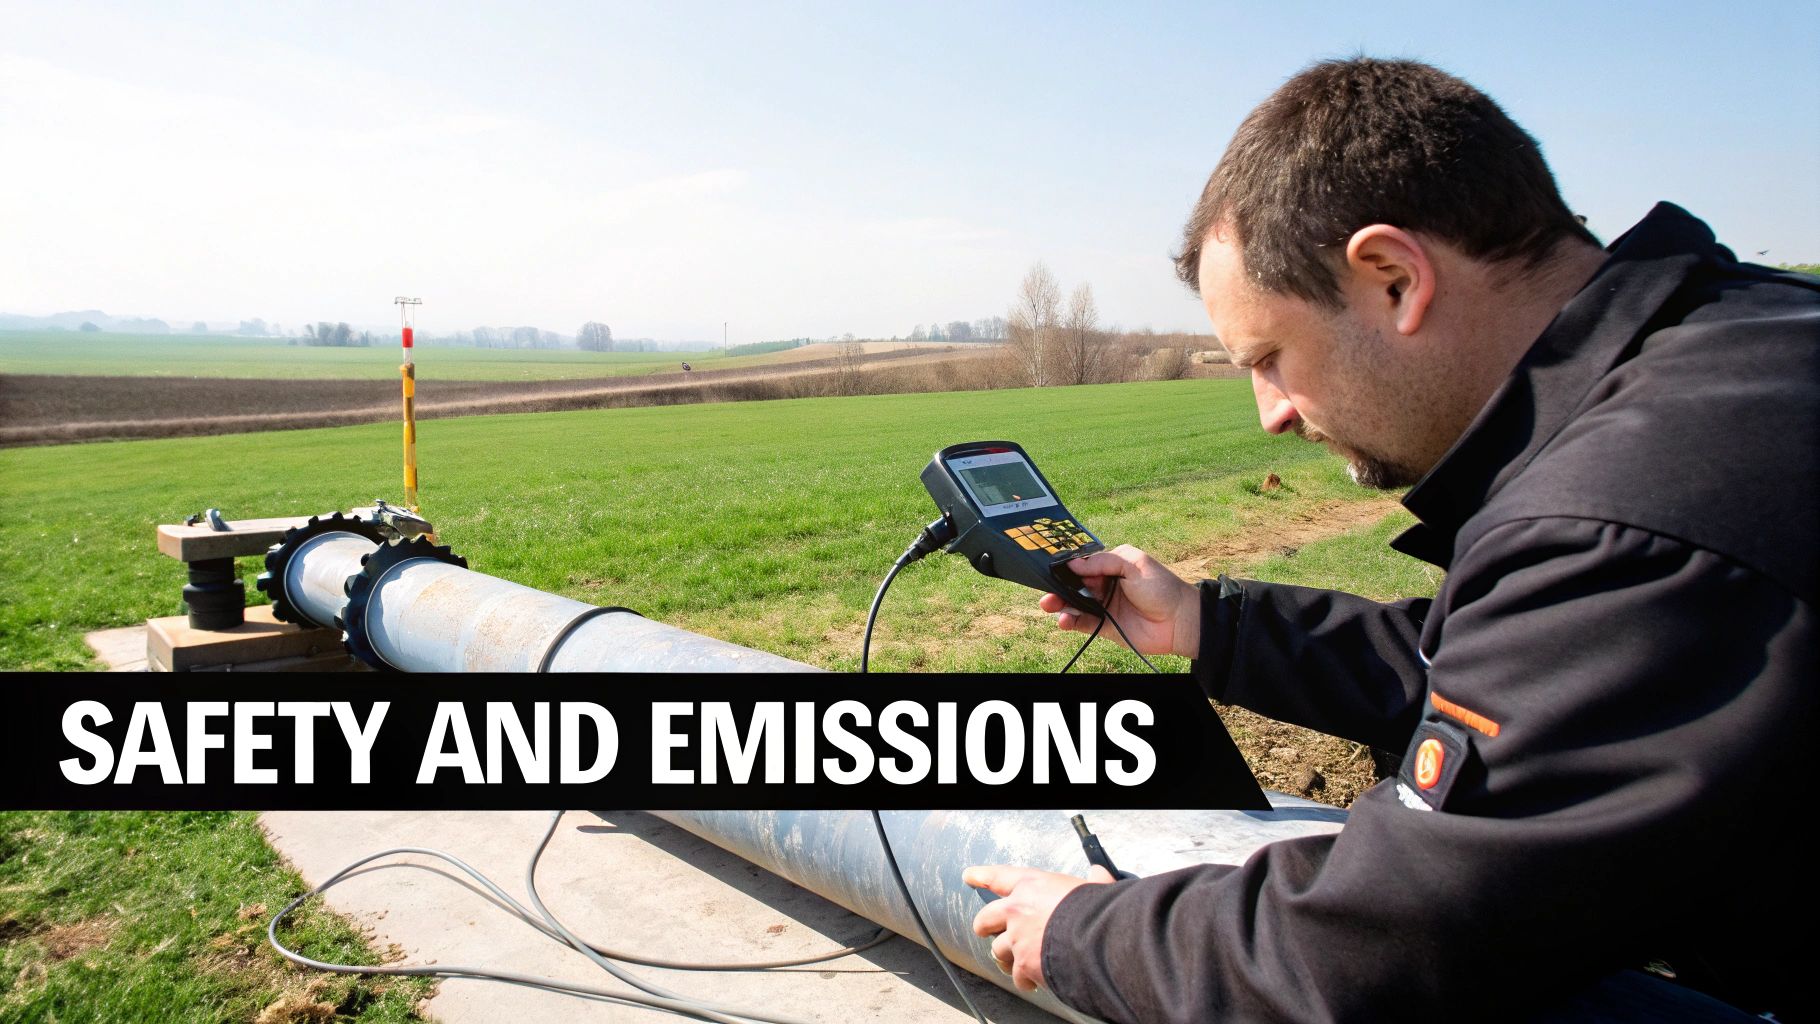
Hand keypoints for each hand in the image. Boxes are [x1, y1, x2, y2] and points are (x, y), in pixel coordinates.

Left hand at [964, 864, 1116, 991]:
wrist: (1096, 939)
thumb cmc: (1095, 910)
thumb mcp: (1094, 887)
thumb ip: (1093, 880)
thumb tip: (1100, 872)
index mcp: (1032, 886)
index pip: (1000, 877)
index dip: (982, 875)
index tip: (969, 876)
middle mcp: (1017, 911)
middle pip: (986, 918)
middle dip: (984, 925)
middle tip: (984, 930)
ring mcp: (1017, 939)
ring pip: (998, 950)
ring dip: (1006, 957)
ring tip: (1017, 961)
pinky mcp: (1024, 965)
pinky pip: (1017, 976)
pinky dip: (1024, 980)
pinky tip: (1033, 981)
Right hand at [1039, 545, 1200, 657]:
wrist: (1178, 620)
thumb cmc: (1161, 587)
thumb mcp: (1134, 564)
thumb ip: (1104, 561)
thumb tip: (1074, 564)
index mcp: (1111, 566)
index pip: (1083, 565)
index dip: (1068, 567)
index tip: (1052, 569)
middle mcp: (1104, 585)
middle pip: (1074, 584)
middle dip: (1059, 586)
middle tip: (1046, 590)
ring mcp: (1103, 606)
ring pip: (1074, 604)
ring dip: (1059, 604)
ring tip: (1048, 604)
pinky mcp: (1103, 626)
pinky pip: (1081, 623)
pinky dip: (1069, 621)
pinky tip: (1063, 620)